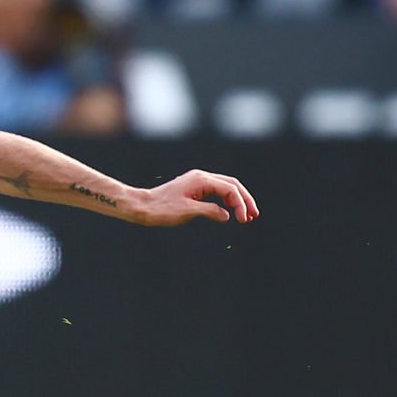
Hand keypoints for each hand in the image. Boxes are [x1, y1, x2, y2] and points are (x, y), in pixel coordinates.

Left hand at [132, 169, 258, 226]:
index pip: (229, 189)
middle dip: (244, 200)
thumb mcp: (187, 211)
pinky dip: (226, 200)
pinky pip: (216, 191)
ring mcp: (197, 181)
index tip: (244, 220)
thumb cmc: (161, 209)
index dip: (240, 204)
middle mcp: (200, 176)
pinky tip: (230, 211)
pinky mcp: (193, 188)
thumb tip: (227, 215)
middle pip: (232, 184)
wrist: (142, 207)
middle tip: (254, 215)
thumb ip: (210, 211)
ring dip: (237, 200)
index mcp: (201, 179)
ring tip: (246, 215)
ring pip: (225, 187)